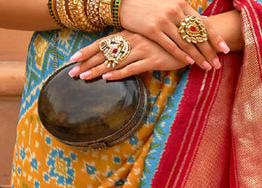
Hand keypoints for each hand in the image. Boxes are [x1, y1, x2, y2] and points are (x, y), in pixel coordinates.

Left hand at [69, 30, 191, 80]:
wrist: (191, 37)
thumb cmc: (167, 41)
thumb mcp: (147, 41)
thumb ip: (133, 47)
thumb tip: (120, 57)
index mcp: (129, 35)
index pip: (103, 43)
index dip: (87, 51)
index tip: (73, 59)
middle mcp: (132, 40)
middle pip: (104, 53)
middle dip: (86, 63)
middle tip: (71, 72)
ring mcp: (142, 49)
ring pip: (114, 61)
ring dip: (97, 70)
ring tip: (83, 78)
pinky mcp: (152, 60)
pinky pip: (131, 68)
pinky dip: (118, 73)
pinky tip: (107, 77)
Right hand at [118, 0, 228, 70]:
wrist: (126, 2)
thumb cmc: (150, 6)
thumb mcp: (170, 5)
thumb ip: (185, 14)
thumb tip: (202, 22)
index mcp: (182, 4)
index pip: (202, 23)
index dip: (215, 37)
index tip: (225, 49)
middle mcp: (175, 11)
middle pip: (197, 35)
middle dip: (209, 51)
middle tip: (218, 64)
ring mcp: (164, 20)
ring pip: (186, 42)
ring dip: (198, 57)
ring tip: (207, 67)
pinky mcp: (153, 30)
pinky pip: (171, 45)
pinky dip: (181, 55)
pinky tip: (190, 63)